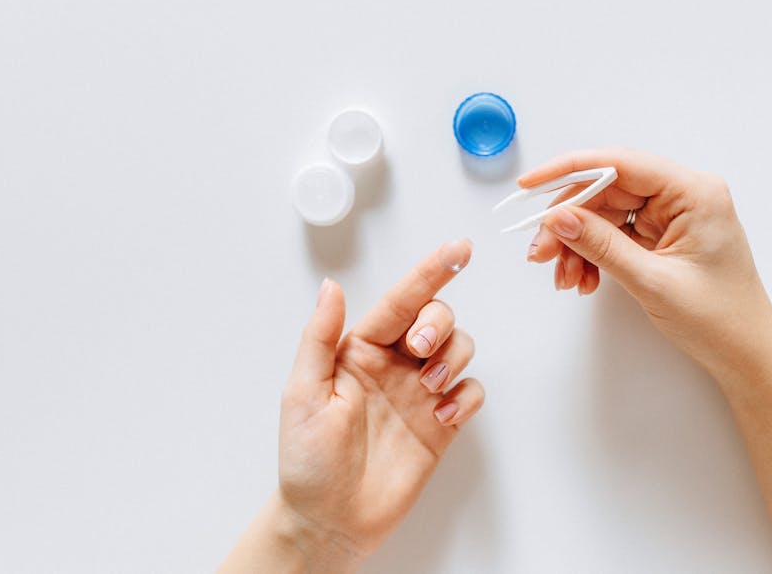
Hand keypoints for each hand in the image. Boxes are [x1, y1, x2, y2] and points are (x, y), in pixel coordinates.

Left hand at [275, 239, 483, 569]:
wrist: (330, 520)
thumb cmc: (307, 460)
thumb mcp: (302, 393)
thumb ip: (320, 337)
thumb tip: (331, 288)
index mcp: (360, 350)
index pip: (401, 300)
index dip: (431, 271)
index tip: (458, 250)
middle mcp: (394, 365)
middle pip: (437, 317)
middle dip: (438, 322)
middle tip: (421, 350)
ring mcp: (419, 393)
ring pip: (460, 348)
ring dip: (454, 357)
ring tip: (431, 387)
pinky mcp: (440, 424)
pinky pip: (469, 393)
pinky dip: (464, 397)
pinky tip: (441, 416)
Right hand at [523, 147, 771, 376]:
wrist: (746, 356)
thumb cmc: (718, 319)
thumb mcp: (652, 280)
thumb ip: (601, 244)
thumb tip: (558, 217)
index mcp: (693, 192)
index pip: (619, 163)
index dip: (569, 170)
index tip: (529, 186)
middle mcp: (683, 195)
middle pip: (606, 190)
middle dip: (569, 222)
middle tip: (541, 253)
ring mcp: (672, 215)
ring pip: (606, 214)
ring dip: (578, 245)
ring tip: (566, 278)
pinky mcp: (663, 236)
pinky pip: (615, 234)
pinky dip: (594, 255)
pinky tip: (584, 279)